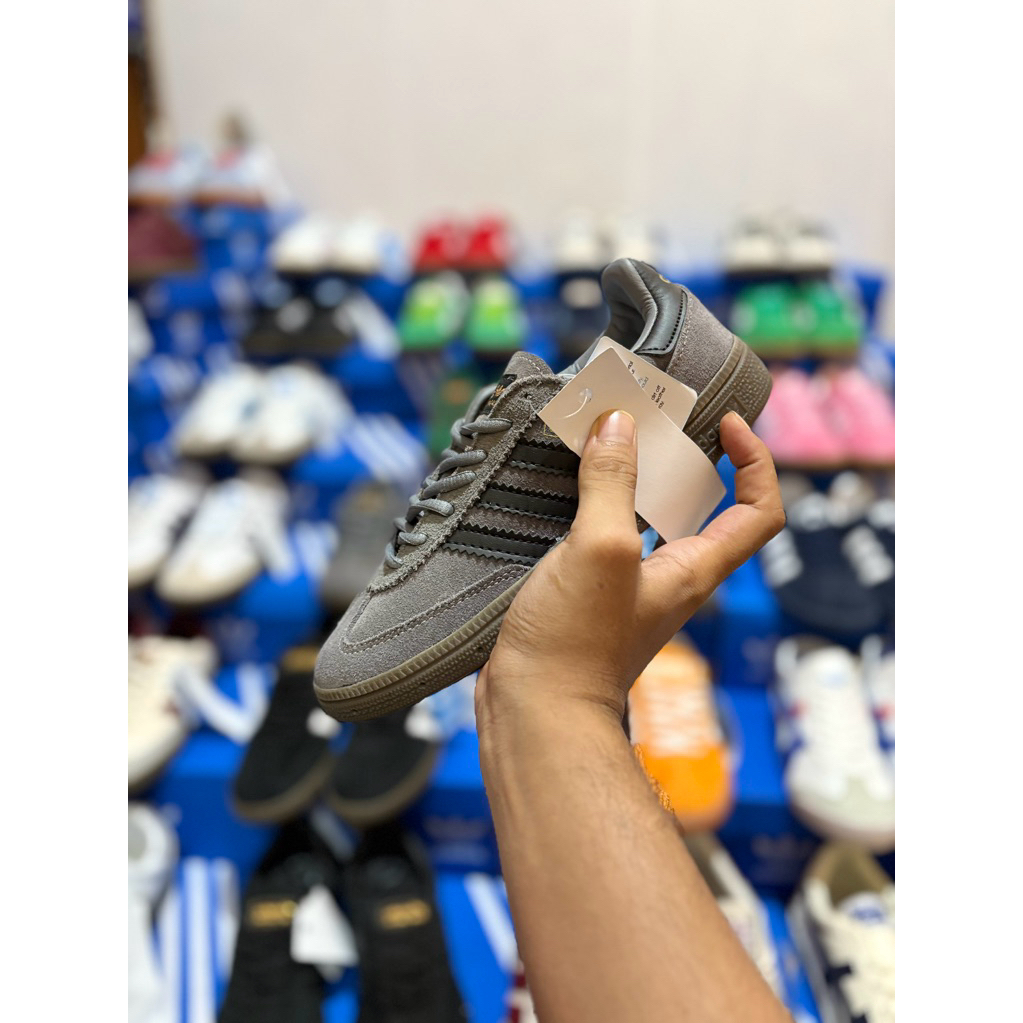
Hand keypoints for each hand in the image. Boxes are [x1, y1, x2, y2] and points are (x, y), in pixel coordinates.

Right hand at [476, 410, 783, 725]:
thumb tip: (618, 425)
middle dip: (685, 457)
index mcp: (694, 569)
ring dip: (633, 476)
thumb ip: (612, 484)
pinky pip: (606, 535)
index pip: (759, 511)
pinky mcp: (591, 594)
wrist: (536, 712)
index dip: (755, 461)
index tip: (724, 424)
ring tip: (602, 439)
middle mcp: (671, 577)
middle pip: (702, 508)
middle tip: (652, 419)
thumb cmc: (576, 643)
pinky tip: (562, 487)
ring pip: (648, 518)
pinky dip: (593, 503)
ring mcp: (630, 587)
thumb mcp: (601, 550)